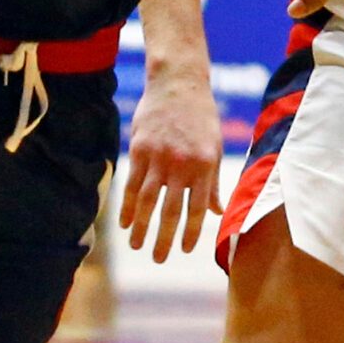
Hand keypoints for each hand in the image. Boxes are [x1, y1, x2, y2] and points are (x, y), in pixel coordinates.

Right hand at [119, 66, 221, 261]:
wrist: (179, 83)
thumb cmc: (201, 117)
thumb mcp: (214, 148)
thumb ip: (212, 182)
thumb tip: (218, 212)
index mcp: (204, 166)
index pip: (197, 208)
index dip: (192, 232)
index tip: (185, 249)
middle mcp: (181, 164)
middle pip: (170, 210)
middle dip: (164, 238)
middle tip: (158, 259)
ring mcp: (158, 157)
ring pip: (147, 200)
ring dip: (141, 227)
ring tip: (137, 245)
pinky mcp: (139, 149)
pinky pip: (132, 183)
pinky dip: (128, 205)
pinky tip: (125, 222)